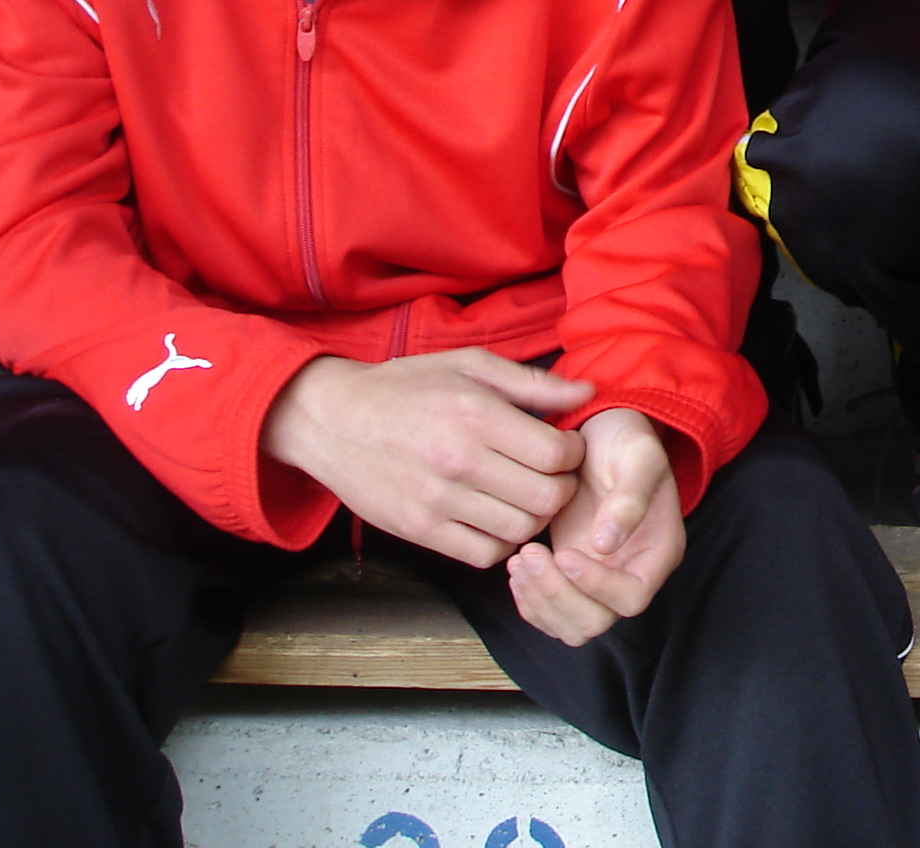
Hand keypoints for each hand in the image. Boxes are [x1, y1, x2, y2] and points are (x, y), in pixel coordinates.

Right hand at [262, 351, 591, 566]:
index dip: (574, 453)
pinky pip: (483, 553)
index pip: (556, 454)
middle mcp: (459, 462)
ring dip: (535, 517)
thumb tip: (588, 393)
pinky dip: (501, 542)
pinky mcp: (418, 529)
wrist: (332, 419)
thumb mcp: (470, 366)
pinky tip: (497, 518)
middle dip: (563, 487)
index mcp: (477, 416)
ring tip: (527, 495)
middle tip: (553, 475)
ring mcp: (437, 501)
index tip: (564, 446)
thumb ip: (533, 383)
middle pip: (546, 497)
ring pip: (520, 530)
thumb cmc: (406, 387)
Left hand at [508, 407, 684, 645]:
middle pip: (597, 621)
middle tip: (531, 553)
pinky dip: (529, 601)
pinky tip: (517, 565)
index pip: (632, 597)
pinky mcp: (572, 577)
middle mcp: (632, 573)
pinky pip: (551, 614)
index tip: (565, 553)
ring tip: (520, 558)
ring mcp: (601, 579)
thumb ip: (629, 498)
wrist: (604, 437)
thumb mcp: (638, 456)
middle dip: (558, 595)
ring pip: (571, 626)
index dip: (597, 586)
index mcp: (659, 551)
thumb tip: (606, 545)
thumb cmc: (627, 443)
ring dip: (540, 601)